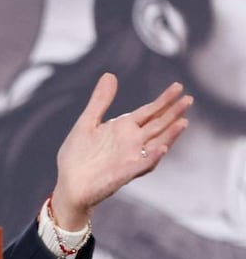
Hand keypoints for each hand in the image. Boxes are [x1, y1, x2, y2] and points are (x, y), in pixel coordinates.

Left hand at [50, 73, 190, 229]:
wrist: (68, 183)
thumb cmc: (77, 155)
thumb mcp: (87, 122)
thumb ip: (100, 101)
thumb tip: (110, 75)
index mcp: (122, 128)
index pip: (149, 111)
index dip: (163, 100)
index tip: (178, 86)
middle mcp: (131, 142)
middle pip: (157, 125)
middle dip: (173, 113)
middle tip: (189, 99)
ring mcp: (130, 157)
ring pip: (156, 144)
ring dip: (170, 135)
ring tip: (183, 122)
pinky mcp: (124, 173)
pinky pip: (142, 164)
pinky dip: (152, 157)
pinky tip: (162, 148)